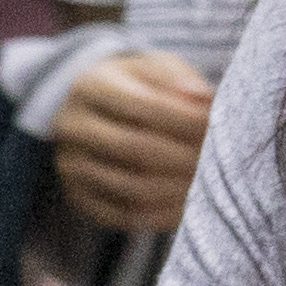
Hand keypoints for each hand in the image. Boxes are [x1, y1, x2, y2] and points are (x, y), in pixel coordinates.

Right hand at [48, 49, 216, 237]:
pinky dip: (160, 216)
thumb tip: (203, 98)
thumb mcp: (156, 69)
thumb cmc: (139, 86)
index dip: (184, 118)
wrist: (98, 112)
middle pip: (134, 147)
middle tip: (215, 160)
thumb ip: (179, 79)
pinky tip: (189, 207)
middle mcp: (72, 125)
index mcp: (91, 85)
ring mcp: (71, 165)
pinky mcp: (79, 197)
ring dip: (176, 189)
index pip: (141, 105)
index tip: (214, 125)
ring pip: (129, 186)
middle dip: (183, 156)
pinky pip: (122, 215)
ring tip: (207, 184)